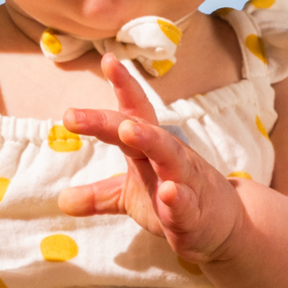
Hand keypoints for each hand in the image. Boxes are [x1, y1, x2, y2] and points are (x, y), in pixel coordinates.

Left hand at [57, 54, 247, 263]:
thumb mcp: (132, 198)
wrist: (225, 227)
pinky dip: (178, 198)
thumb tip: (62, 200)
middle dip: (112, 121)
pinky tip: (169, 192)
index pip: (134, 112)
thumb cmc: (176, 202)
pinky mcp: (196, 214)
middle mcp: (169, 157)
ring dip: (150, 141)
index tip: (107, 59)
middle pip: (143, 131)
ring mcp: (186, 183)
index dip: (123, 86)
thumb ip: (99, 196)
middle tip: (73, 115)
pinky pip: (187, 204)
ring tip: (128, 130)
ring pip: (171, 157)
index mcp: (150, 148)